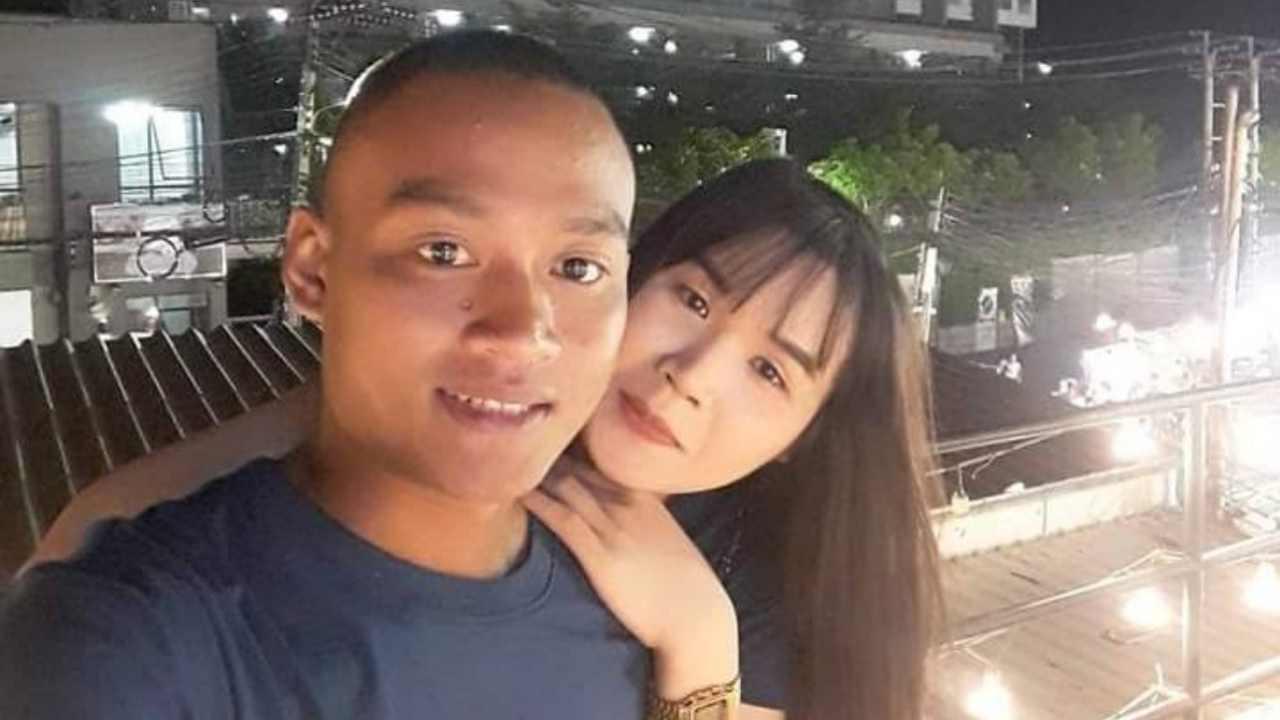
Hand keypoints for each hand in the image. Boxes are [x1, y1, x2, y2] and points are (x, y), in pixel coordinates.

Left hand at [522, 458, 738, 697]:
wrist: (696, 616)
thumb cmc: (686, 587)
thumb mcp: (668, 542)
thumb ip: (647, 524)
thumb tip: (630, 522)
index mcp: (645, 501)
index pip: (602, 464)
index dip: (573, 451)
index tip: (549, 443)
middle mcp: (627, 507)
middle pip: (580, 469)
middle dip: (549, 456)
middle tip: (518, 446)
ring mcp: (613, 530)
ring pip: (569, 487)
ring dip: (540, 474)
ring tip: (509, 461)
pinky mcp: (600, 557)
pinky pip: (564, 520)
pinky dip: (540, 503)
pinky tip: (520, 493)